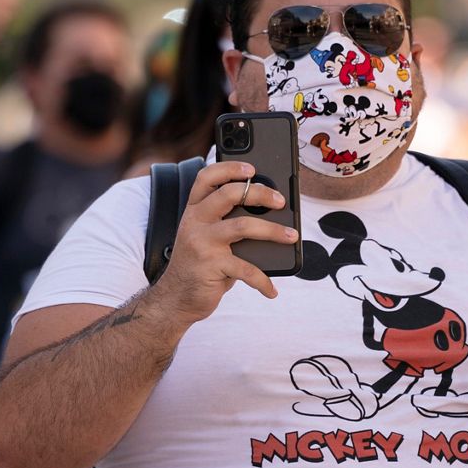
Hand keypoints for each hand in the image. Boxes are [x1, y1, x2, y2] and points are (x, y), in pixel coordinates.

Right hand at [151, 161, 297, 324]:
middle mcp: (195, 222)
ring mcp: (202, 243)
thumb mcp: (205, 237)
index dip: (229, 168)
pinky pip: (246, 269)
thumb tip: (269, 214)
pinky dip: (263, 281)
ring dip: (273, 230)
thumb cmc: (199, 265)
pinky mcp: (211, 266)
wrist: (175, 298)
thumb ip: (226, 223)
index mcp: (194, 210)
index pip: (206, 178)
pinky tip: (271, 290)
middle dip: (260, 193)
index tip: (252, 168)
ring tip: (292, 236)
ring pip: (243, 226)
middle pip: (229, 194)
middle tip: (281, 201)